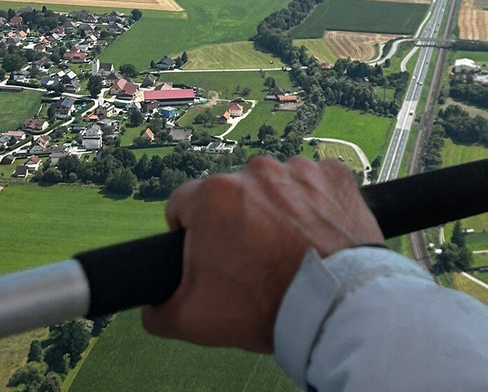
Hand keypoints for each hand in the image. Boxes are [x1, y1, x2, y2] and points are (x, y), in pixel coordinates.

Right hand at [141, 155, 383, 352]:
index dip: (188, 233)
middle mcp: (255, 171)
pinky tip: (316, 235)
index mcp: (213, 195)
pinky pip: (314, 184)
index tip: (208, 255)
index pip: (182, 205)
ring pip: (274, 187)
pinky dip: (314, 204)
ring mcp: (299, 169)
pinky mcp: (334, 175)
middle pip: (231, 195)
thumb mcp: (190, 319)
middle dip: (235, 221)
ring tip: (289, 248)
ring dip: (276, 209)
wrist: (335, 305)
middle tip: (252, 258)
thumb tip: (152, 303)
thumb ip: (157, 307)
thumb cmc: (264, 306)